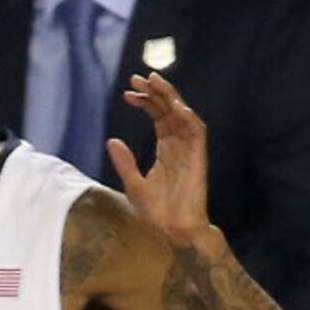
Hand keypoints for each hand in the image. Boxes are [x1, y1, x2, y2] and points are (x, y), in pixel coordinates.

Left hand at [109, 73, 209, 243]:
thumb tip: (111, 140)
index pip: (156, 117)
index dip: (144, 102)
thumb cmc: (155, 213)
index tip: (127, 93)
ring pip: (182, 114)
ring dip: (169, 97)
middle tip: (137, 78)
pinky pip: (196, 130)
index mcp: (165, 148)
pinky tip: (174, 106)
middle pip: (168, 110)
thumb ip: (125, 162)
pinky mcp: (198, 157)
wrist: (171, 231)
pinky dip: (186, 117)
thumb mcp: (133, 184)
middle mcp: (178, 144)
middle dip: (154, 92)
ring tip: (154, 82)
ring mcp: (189, 149)